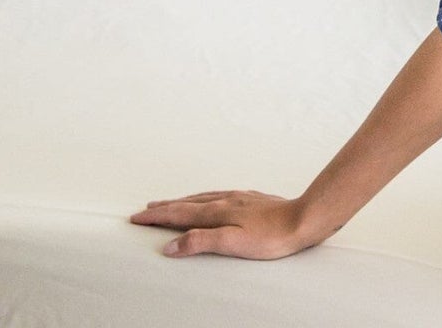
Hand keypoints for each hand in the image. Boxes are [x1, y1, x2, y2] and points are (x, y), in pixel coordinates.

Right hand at [129, 190, 318, 258]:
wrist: (305, 219)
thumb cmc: (272, 236)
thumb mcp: (233, 244)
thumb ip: (201, 242)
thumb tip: (170, 246)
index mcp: (217, 212)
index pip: (178, 214)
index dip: (156, 216)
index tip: (136, 217)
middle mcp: (225, 200)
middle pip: (187, 203)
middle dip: (164, 207)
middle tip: (145, 209)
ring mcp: (239, 198)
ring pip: (203, 198)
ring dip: (183, 201)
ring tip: (171, 203)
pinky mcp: (252, 199)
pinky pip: (219, 196)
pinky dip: (204, 199)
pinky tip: (210, 200)